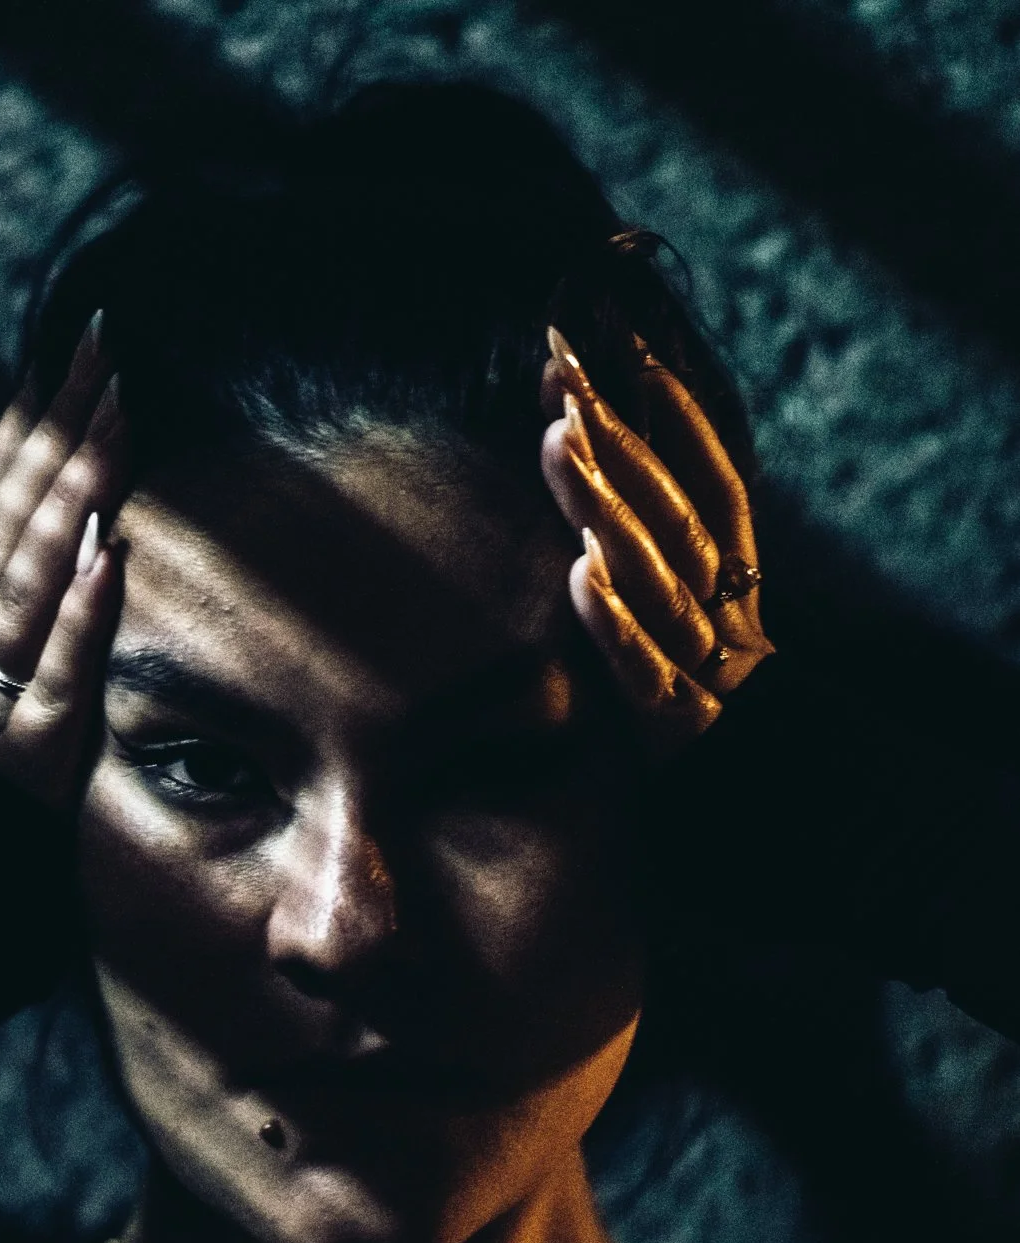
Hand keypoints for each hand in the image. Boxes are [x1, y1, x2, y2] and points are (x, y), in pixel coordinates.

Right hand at [0, 313, 127, 806]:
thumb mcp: (13, 742)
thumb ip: (35, 673)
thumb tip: (89, 587)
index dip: (16, 442)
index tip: (54, 361)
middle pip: (3, 532)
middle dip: (53, 435)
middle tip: (103, 346)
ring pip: (21, 592)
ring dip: (68, 501)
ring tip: (114, 419)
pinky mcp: (21, 776)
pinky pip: (51, 687)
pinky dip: (75, 621)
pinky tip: (108, 558)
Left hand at [540, 328, 773, 752]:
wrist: (762, 809)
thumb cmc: (716, 719)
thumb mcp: (704, 639)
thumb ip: (675, 569)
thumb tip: (616, 490)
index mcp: (739, 587)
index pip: (715, 485)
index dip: (682, 420)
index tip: (632, 353)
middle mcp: (726, 616)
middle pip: (674, 514)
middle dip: (620, 439)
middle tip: (563, 371)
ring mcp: (704, 671)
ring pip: (657, 576)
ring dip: (605, 504)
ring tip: (559, 438)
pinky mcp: (677, 731)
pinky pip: (644, 670)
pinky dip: (615, 623)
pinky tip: (580, 575)